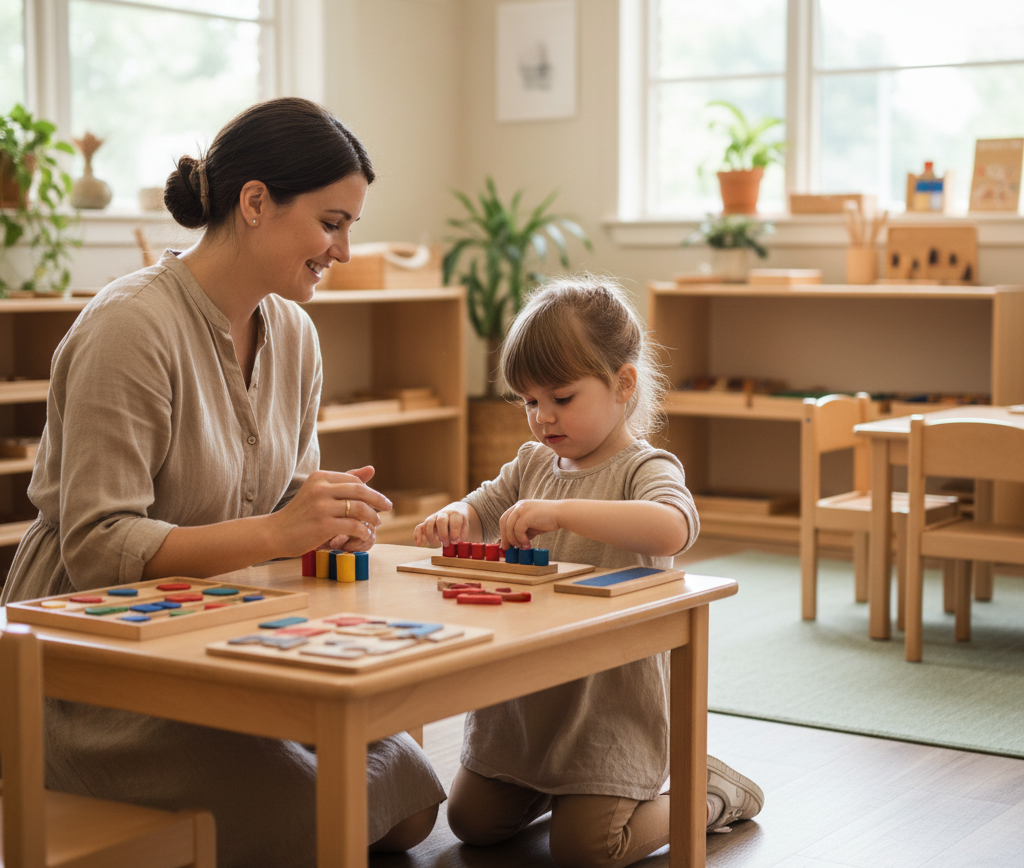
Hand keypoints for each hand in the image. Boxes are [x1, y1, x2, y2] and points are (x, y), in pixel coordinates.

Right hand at [273, 466, 390, 556]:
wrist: (275, 533)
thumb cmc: (300, 514)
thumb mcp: (319, 492)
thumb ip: (344, 481)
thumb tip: (371, 468)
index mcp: (321, 476)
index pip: (354, 481)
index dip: (370, 491)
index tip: (377, 500)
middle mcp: (321, 488)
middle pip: (361, 491)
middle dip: (378, 500)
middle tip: (388, 508)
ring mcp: (321, 506)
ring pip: (359, 508)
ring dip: (373, 516)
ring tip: (376, 523)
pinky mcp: (323, 525)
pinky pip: (353, 526)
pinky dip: (363, 531)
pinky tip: (364, 535)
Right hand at [413, 505, 472, 547]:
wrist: (455, 511)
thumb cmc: (460, 524)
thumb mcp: (464, 527)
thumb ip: (460, 535)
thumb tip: (454, 542)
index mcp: (455, 514)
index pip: (454, 521)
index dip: (455, 532)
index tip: (456, 541)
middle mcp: (443, 514)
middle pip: (441, 521)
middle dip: (443, 534)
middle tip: (446, 544)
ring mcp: (434, 517)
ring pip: (429, 523)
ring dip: (431, 535)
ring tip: (436, 543)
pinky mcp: (427, 523)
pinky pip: (419, 527)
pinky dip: (417, 535)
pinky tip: (419, 544)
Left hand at [499, 499, 560, 549]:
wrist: (562, 514)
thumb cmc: (549, 520)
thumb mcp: (533, 525)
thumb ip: (524, 531)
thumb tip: (515, 543)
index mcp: (519, 506)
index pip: (505, 518)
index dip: (503, 532)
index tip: (506, 543)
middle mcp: (519, 505)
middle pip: (504, 522)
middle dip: (505, 536)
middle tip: (508, 548)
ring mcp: (522, 509)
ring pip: (509, 527)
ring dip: (514, 540)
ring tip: (522, 547)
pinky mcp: (527, 515)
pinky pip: (518, 530)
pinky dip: (521, 539)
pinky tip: (528, 543)